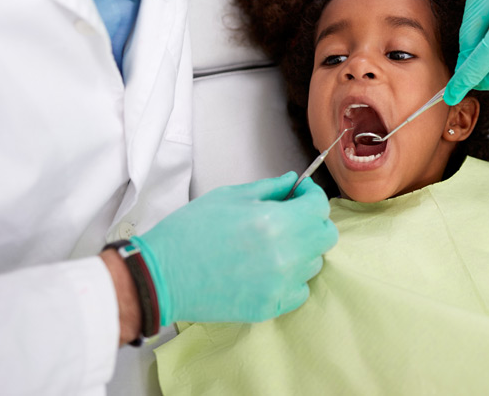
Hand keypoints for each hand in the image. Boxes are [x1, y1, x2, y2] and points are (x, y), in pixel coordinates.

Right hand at [132, 172, 337, 324]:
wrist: (162, 276)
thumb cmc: (190, 231)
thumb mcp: (229, 196)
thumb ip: (269, 189)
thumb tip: (293, 182)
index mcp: (274, 221)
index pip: (319, 205)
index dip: (311, 194)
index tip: (299, 191)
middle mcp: (284, 254)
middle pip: (326, 236)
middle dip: (313, 220)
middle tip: (292, 216)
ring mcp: (280, 284)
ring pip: (313, 262)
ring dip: (302, 249)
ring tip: (273, 243)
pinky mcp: (271, 307)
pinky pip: (299, 289)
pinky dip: (291, 278)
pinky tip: (268, 268)